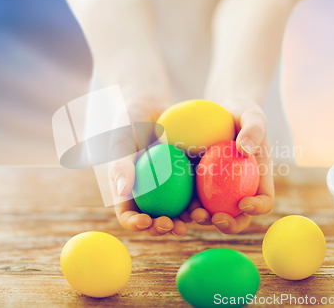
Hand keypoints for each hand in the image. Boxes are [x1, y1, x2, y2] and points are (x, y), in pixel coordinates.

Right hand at [110, 99, 192, 235]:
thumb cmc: (130, 120)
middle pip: (155, 219)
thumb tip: (121, 192)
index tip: (146, 221)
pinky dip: (203, 199)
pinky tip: (213, 201)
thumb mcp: (122, 139)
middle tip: (174, 226)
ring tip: (196, 218)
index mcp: (128, 191)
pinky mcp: (187, 178)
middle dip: (164, 228)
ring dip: (187, 219)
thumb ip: (120, 164)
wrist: (152, 104)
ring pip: (178, 210)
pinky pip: (195, 191)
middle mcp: (149, 194)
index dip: (135, 224)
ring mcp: (169, 187)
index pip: (128, 215)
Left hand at [190, 96, 274, 233]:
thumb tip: (245, 150)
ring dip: (204, 219)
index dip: (258, 207)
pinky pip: (192, 198)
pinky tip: (176, 204)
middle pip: (239, 216)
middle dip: (229, 224)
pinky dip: (186, 205)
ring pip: (213, 213)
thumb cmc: (240, 111)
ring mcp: (218, 190)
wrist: (217, 110)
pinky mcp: (197, 185)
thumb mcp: (251, 114)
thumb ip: (254, 129)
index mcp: (258, 178)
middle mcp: (240, 190)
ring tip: (193, 213)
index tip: (244, 202)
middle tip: (216, 218)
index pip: (264, 200)